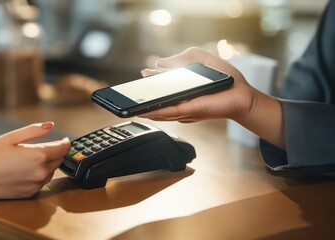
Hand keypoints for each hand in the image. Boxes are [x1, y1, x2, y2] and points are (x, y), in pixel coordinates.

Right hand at [0, 122, 70, 198]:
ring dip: (48, 164)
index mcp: (39, 156)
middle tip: (48, 146)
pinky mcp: (29, 194)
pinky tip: (27, 169)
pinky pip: (41, 182)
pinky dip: (39, 175)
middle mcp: (40, 172)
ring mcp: (35, 185)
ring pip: (51, 172)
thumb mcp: (12, 137)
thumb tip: (51, 125)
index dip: (66, 143)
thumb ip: (34, 131)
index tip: (65, 139)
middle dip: (56, 152)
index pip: (63, 149)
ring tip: (34, 157)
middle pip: (59, 160)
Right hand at [138, 47, 256, 122]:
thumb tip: (160, 62)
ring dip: (144, 109)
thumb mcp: (202, 59)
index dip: (150, 80)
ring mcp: (184, 107)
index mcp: (182, 88)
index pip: (162, 85)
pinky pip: (170, 112)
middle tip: (129, 94)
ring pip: (160, 110)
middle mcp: (181, 100)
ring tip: (131, 107)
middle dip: (141, 99)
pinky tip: (146, 110)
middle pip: (157, 100)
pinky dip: (156, 111)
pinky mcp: (190, 111)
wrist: (242, 94)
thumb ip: (182, 57)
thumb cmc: (225, 79)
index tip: (143, 73)